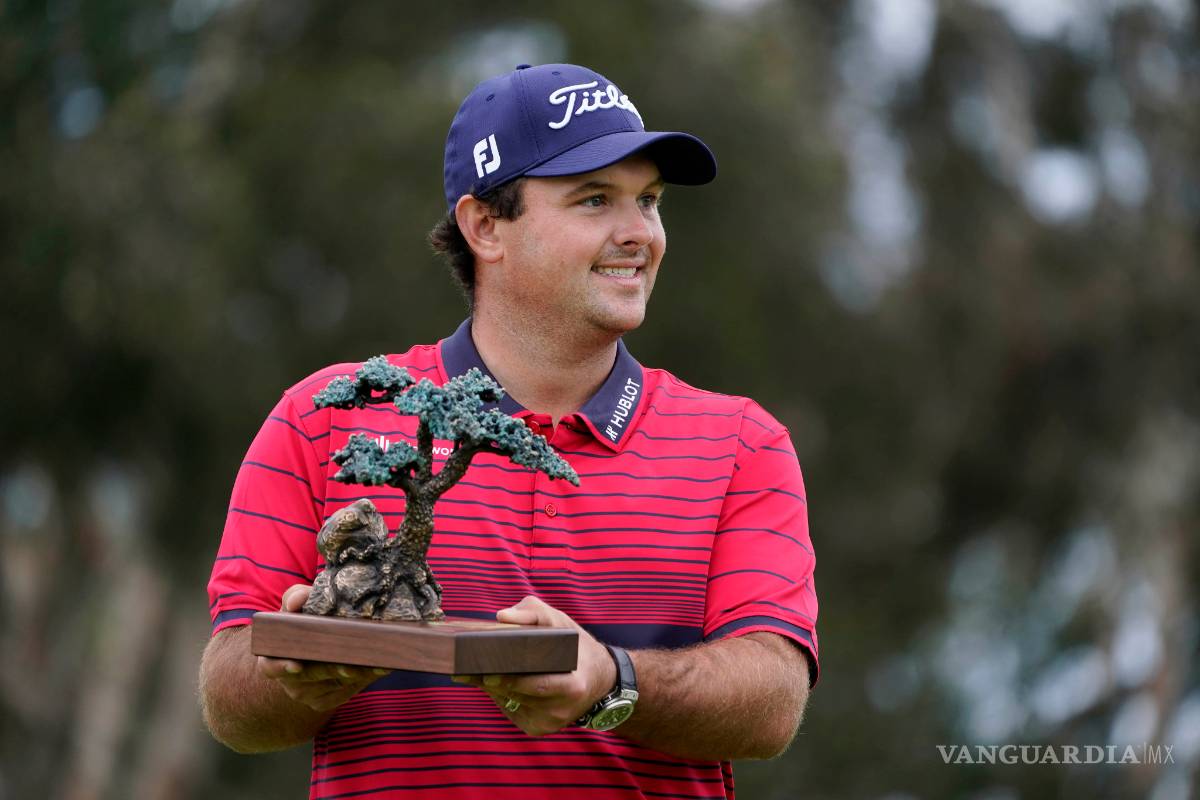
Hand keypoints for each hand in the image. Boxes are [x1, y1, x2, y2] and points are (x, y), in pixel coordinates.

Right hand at [255, 584, 387, 711]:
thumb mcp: (297, 606)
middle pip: (315, 675)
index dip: (282, 667)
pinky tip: (382, 666)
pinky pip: (348, 690)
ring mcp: (307, 693)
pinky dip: (366, 678)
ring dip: (359, 673)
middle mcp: (289, 679)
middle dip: (335, 669)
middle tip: (353, 665)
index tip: (296, 666)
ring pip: (336, 683)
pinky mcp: (326, 700)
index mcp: (274, 657)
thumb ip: (296, 597)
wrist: (313, 647)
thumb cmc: (303, 621)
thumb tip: (294, 603)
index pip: (271, 666)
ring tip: (380, 661)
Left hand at [453, 596, 616, 736]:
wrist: (598, 678)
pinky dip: (499, 695)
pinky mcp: (537, 729)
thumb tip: (502, 616)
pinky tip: (492, 681)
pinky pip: (510, 710)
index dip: (510, 679)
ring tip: (470, 670)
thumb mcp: (561, 622)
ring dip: (490, 687)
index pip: (536, 684)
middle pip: (517, 694)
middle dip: (490, 681)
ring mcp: (549, 723)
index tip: (486, 671)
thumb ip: (534, 613)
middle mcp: (561, 710)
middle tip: (464, 669)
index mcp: (573, 686)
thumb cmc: (575, 646)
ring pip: (509, 703)